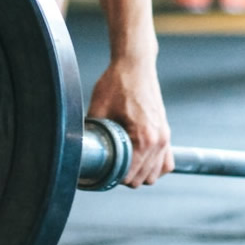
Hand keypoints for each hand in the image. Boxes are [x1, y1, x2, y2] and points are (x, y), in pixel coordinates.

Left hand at [87, 56, 172, 187]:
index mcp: (144, 137)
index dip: (113, 177)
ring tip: (122, 162)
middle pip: (142, 179)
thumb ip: (92, 132)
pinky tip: (138, 159)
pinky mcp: (166, 132)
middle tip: (108, 165)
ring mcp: (165, 137)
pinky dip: (154, 166)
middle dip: (124, 176)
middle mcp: (158, 140)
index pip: (130, 176)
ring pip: (155, 174)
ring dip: (139, 173)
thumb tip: (79, 149)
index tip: (101, 170)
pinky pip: (165, 162)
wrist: (135, 65)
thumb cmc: (118, 83)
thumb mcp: (98, 108)